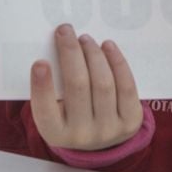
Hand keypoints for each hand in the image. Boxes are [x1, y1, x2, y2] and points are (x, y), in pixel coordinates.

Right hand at [29, 24, 143, 152]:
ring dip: (93, 54)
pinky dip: (116, 62)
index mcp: (54, 133)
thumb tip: (56, 46)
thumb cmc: (70, 114)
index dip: (42, 87)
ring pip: (103, 83)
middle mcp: (81, 136)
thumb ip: (51, 86)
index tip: (40, 62)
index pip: (45, 111)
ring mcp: (108, 130)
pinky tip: (107, 46)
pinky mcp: (130, 121)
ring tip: (85, 39)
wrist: (100, 140)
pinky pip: (126, 86)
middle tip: (65, 31)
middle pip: (77, 87)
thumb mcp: (54, 109)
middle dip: (71, 53)